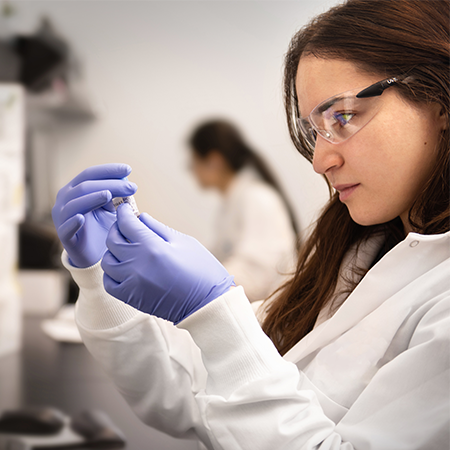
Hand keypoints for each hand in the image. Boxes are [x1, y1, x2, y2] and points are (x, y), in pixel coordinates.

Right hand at [52, 164, 136, 267]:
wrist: (95, 254)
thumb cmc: (104, 226)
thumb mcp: (112, 208)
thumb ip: (117, 194)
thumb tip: (127, 179)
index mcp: (76, 189)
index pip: (90, 174)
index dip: (109, 170)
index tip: (128, 169)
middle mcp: (65, 199)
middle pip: (86, 186)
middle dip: (110, 184)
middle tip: (132, 187)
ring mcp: (62, 217)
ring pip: (75, 203)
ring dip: (92, 198)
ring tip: (108, 195)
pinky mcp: (64, 235)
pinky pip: (66, 227)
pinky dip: (73, 222)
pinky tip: (81, 218)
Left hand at [101, 204, 234, 323]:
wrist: (206, 303)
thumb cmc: (202, 270)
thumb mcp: (184, 242)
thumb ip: (159, 228)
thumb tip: (141, 218)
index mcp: (152, 247)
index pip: (127, 224)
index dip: (124, 213)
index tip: (125, 208)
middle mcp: (137, 264)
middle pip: (113, 240)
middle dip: (117, 229)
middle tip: (126, 226)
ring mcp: (131, 282)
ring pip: (108, 261)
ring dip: (113, 251)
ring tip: (125, 248)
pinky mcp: (131, 298)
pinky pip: (109, 282)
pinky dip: (112, 272)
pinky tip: (123, 267)